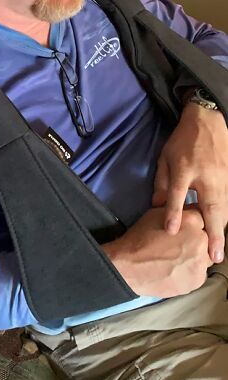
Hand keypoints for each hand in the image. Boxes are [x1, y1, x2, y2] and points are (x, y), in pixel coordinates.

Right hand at [103, 207, 212, 297]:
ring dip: (195, 257)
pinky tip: (174, 270)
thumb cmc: (138, 240)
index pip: (203, 219)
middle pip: (207, 239)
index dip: (192, 225)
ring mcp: (201, 262)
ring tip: (174, 259)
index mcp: (191, 221)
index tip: (185, 230)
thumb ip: (176, 213)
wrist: (128, 266)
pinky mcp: (198, 280)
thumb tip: (185, 213)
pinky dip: (189, 272)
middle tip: (177, 246)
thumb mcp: (155, 216)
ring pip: (205, 258)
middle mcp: (201, 240)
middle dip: (195, 241)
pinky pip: (199, 274)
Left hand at [152, 102, 227, 262]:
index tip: (172, 230)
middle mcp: (206, 176)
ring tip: (217, 251)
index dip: (173, 212)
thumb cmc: (182, 142)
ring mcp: (223, 178)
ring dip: (222, 230)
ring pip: (225, 209)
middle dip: (213, 234)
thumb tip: (157, 206)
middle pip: (211, 208)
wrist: (207, 122)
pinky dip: (226, 218)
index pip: (178, 194)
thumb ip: (162, 183)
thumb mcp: (165, 158)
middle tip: (213, 256)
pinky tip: (222, 231)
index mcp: (185, 169)